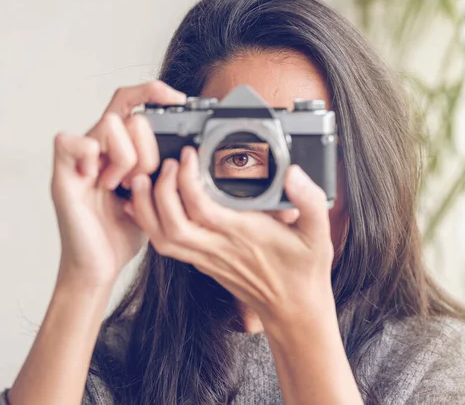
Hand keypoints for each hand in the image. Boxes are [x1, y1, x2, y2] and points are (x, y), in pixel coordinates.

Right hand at [51, 82, 185, 287]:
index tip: (179, 99)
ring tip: (124, 185)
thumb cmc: (124, 230)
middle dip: (148, 146)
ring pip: (110, 123)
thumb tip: (187, 151)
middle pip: (128, 113)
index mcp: (120, 148)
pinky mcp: (63, 174)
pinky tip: (101, 182)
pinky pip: (72, 141)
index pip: (132, 102)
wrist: (101, 265)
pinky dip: (92, 158)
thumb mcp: (155, 193)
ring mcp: (80, 159)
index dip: (153, 91)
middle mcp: (99, 148)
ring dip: (127, 156)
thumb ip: (163, 168)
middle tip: (144, 177)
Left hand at [124, 145, 334, 324]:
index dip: (187, 179)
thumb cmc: (304, 271)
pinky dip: (151, 225)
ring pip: (162, 238)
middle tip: (167, 163)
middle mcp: (220, 247)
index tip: (190, 154)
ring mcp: (207, 259)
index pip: (202, 207)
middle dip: (160, 190)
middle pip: (172, 223)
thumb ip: (309, 201)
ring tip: (145, 180)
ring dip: (147, 209)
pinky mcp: (203, 264)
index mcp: (244, 234)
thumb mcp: (319, 234)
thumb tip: (293, 173)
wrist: (294, 310)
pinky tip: (146, 206)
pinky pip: (167, 247)